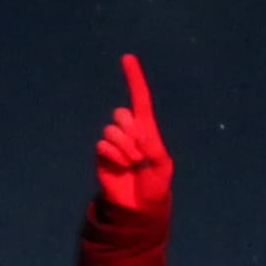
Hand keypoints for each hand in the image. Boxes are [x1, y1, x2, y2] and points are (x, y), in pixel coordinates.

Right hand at [93, 53, 171, 215]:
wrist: (138, 207)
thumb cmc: (155, 185)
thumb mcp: (163, 166)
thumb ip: (154, 148)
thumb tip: (139, 132)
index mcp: (147, 129)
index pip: (140, 98)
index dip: (134, 78)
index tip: (127, 58)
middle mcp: (129, 131)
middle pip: (122, 113)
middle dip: (132, 133)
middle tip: (141, 154)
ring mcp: (114, 142)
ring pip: (112, 129)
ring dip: (125, 148)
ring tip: (132, 163)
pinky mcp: (102, 153)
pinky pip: (103, 143)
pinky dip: (114, 156)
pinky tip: (121, 167)